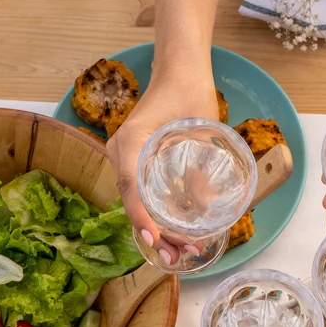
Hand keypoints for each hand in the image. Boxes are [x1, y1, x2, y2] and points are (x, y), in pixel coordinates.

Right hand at [107, 60, 219, 261]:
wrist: (179, 70)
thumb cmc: (190, 90)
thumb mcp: (202, 127)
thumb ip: (202, 165)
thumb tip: (204, 209)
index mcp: (131, 140)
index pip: (130, 185)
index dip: (142, 216)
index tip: (156, 239)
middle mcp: (120, 151)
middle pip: (131, 200)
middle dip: (153, 232)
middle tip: (178, 256)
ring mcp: (124, 157)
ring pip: (134, 200)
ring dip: (154, 227)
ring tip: (180, 251)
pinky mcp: (134, 161)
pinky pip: (138, 193)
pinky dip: (153, 214)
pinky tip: (172, 232)